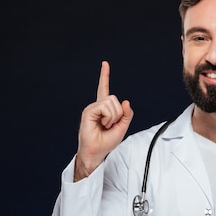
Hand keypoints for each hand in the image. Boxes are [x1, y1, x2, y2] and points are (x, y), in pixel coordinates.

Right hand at [74, 61, 133, 180]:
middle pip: (115, 99)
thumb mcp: (122, 127)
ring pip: (111, 103)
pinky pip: (105, 107)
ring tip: (105, 125)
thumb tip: (126, 102)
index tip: (105, 63)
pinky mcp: (88, 111)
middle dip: (118, 114)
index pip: (104, 89)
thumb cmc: (106, 141)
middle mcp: (97, 106)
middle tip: (110, 125)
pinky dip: (108, 117)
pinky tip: (102, 124)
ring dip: (113, 117)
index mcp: (104, 108)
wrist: (96, 152)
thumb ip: (126, 114)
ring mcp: (92, 108)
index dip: (104, 76)